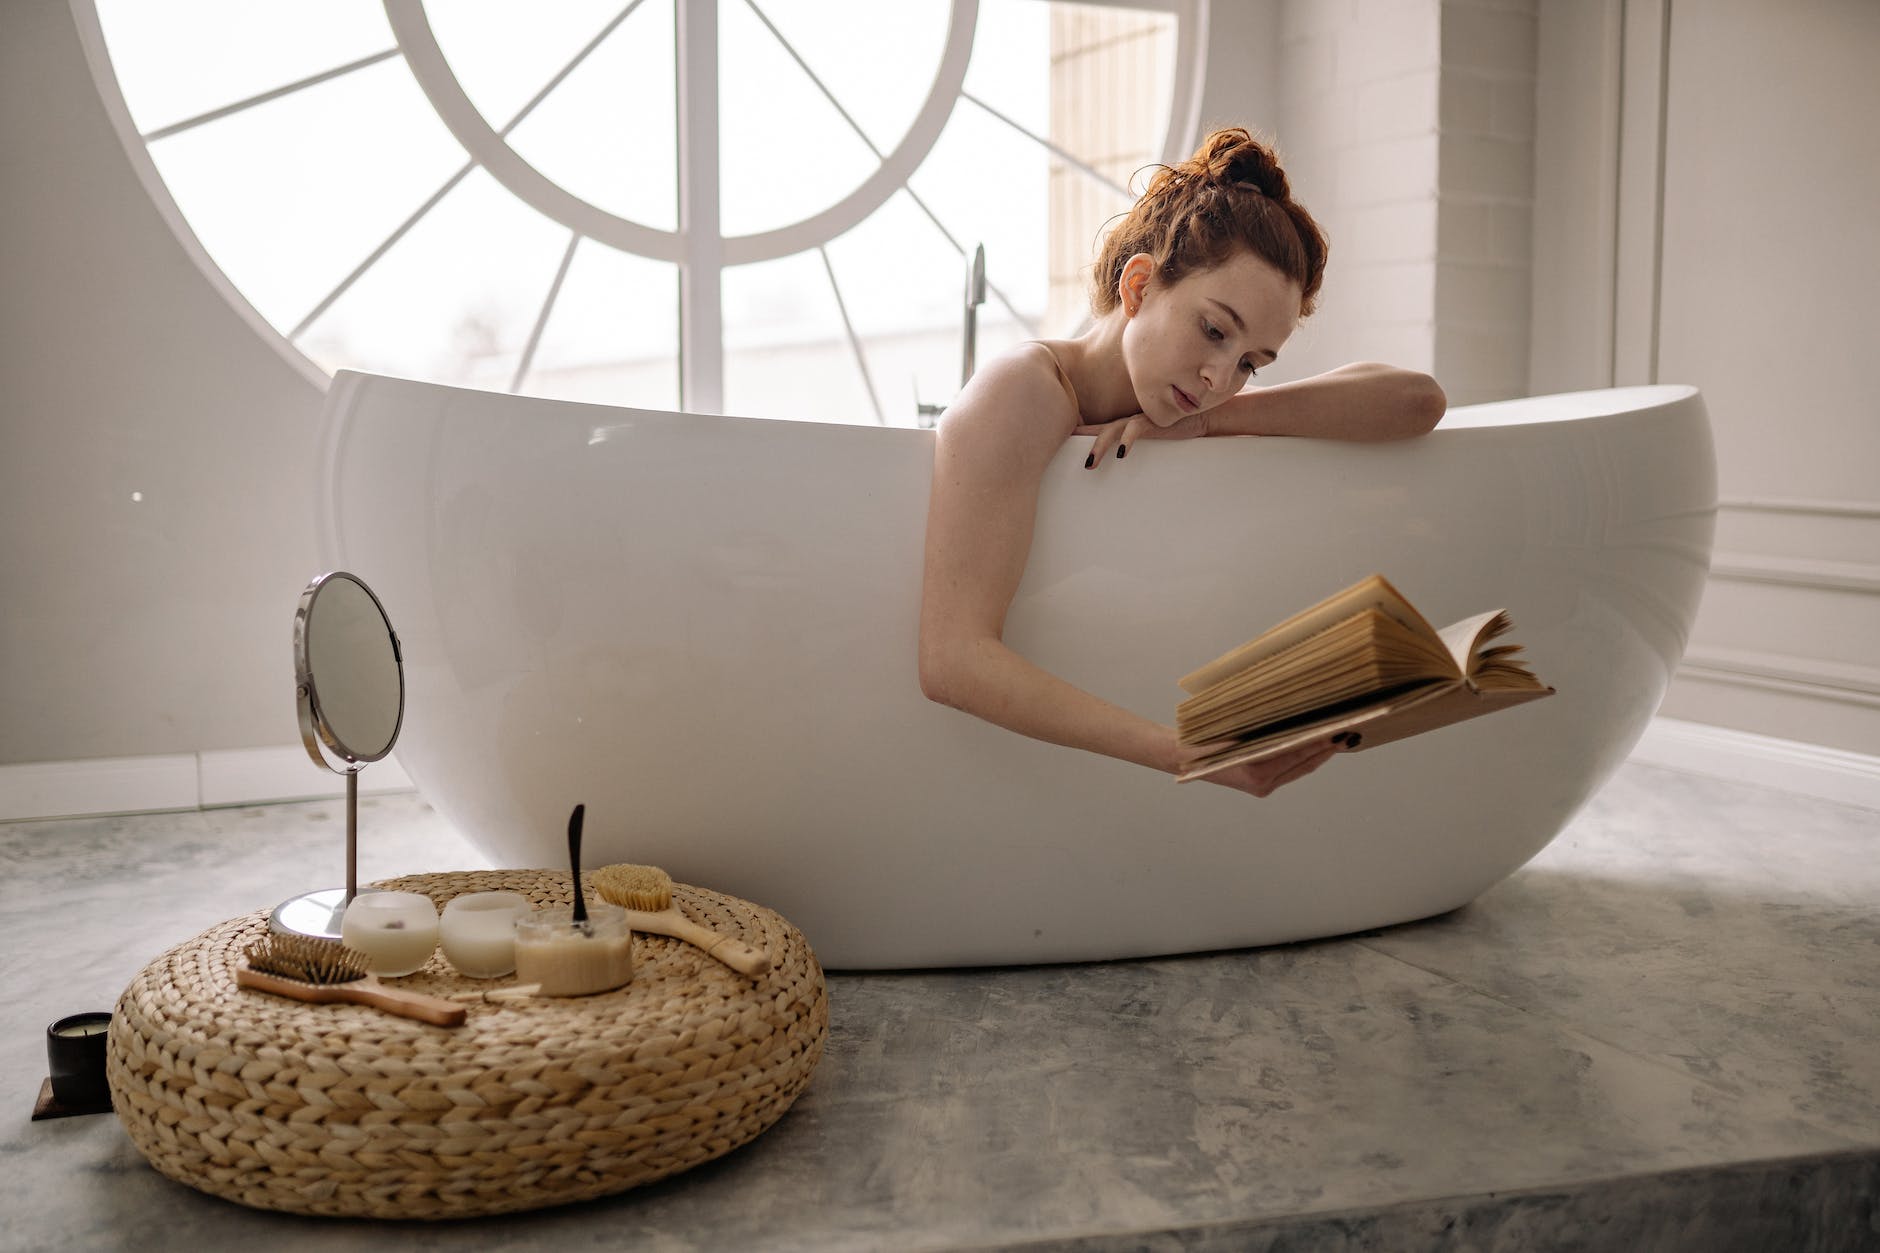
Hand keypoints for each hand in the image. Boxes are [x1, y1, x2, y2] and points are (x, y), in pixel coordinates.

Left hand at [1075, 409, 1211, 467]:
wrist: (1202, 418)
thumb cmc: (1177, 433)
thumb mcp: (1153, 444)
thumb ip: (1137, 451)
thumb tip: (1123, 469)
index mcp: (1125, 427)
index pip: (1097, 430)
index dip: (1079, 436)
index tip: (1062, 446)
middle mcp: (1129, 421)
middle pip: (1098, 430)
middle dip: (1082, 443)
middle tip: (1071, 462)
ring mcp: (1140, 419)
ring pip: (1112, 430)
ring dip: (1098, 446)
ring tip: (1090, 464)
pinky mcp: (1153, 421)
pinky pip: (1135, 429)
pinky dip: (1127, 440)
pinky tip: (1121, 454)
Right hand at [1176, 735, 1341, 798]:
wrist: (1181, 758)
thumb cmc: (1201, 742)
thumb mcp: (1226, 732)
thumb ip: (1257, 732)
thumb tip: (1292, 723)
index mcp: (1254, 771)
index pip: (1295, 753)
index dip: (1318, 742)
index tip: (1336, 730)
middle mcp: (1262, 783)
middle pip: (1304, 764)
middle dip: (1327, 748)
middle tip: (1349, 731)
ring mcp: (1263, 786)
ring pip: (1301, 769)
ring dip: (1321, 754)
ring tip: (1340, 738)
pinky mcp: (1262, 785)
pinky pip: (1292, 771)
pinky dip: (1307, 759)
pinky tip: (1318, 747)